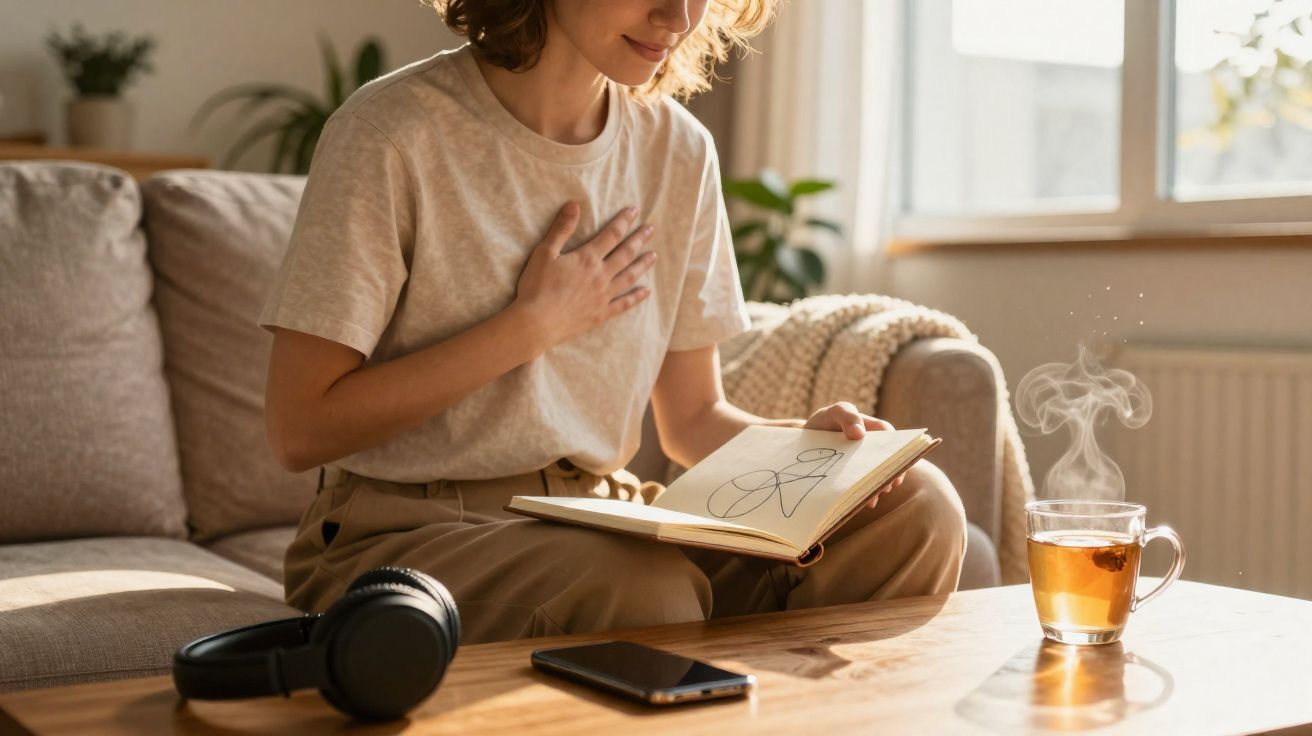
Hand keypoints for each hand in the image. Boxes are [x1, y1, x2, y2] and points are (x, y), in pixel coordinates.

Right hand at [510, 201, 657, 351]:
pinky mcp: (601, 314)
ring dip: (642, 264)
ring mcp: (603, 296)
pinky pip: (624, 304)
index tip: (635, 210)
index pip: (611, 234)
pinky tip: (647, 291)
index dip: (624, 221)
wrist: (537, 323)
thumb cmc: (536, 287)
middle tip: (651, 228)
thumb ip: (561, 229)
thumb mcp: (545, 252)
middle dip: (639, 239)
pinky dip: (637, 297)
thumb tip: (574, 204)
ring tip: (653, 255)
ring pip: (629, 276)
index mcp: (588, 258)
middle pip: (625, 253)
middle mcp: (601, 275)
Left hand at [802, 401, 907, 507]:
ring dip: (877, 488)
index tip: (893, 464)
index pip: (889, 438)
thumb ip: (846, 415)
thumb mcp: (833, 413)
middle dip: (888, 475)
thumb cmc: (824, 422)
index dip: (895, 450)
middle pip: (886, 461)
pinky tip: (863, 503)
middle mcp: (873, 449)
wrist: (805, 441)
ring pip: (876, 477)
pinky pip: (863, 487)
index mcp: (873, 429)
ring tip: (872, 499)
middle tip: (886, 487)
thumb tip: (859, 434)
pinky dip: (864, 495)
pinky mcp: (854, 478)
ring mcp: (864, 465)